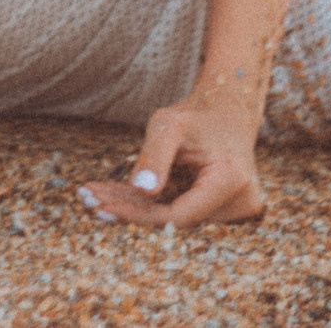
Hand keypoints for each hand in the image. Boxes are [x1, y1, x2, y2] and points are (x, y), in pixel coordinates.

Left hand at [75, 94, 266, 228]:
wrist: (230, 111)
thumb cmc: (197, 115)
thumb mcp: (169, 124)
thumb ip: (155, 155)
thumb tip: (143, 191)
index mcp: (231, 180)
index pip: (177, 216)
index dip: (138, 215)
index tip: (102, 207)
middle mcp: (241, 203)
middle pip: (174, 220)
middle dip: (129, 210)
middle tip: (88, 198)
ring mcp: (238, 211)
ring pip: (175, 218)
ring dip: (136, 208)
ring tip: (96, 194)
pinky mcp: (228, 213)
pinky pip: (183, 213)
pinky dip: (151, 204)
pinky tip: (117, 195)